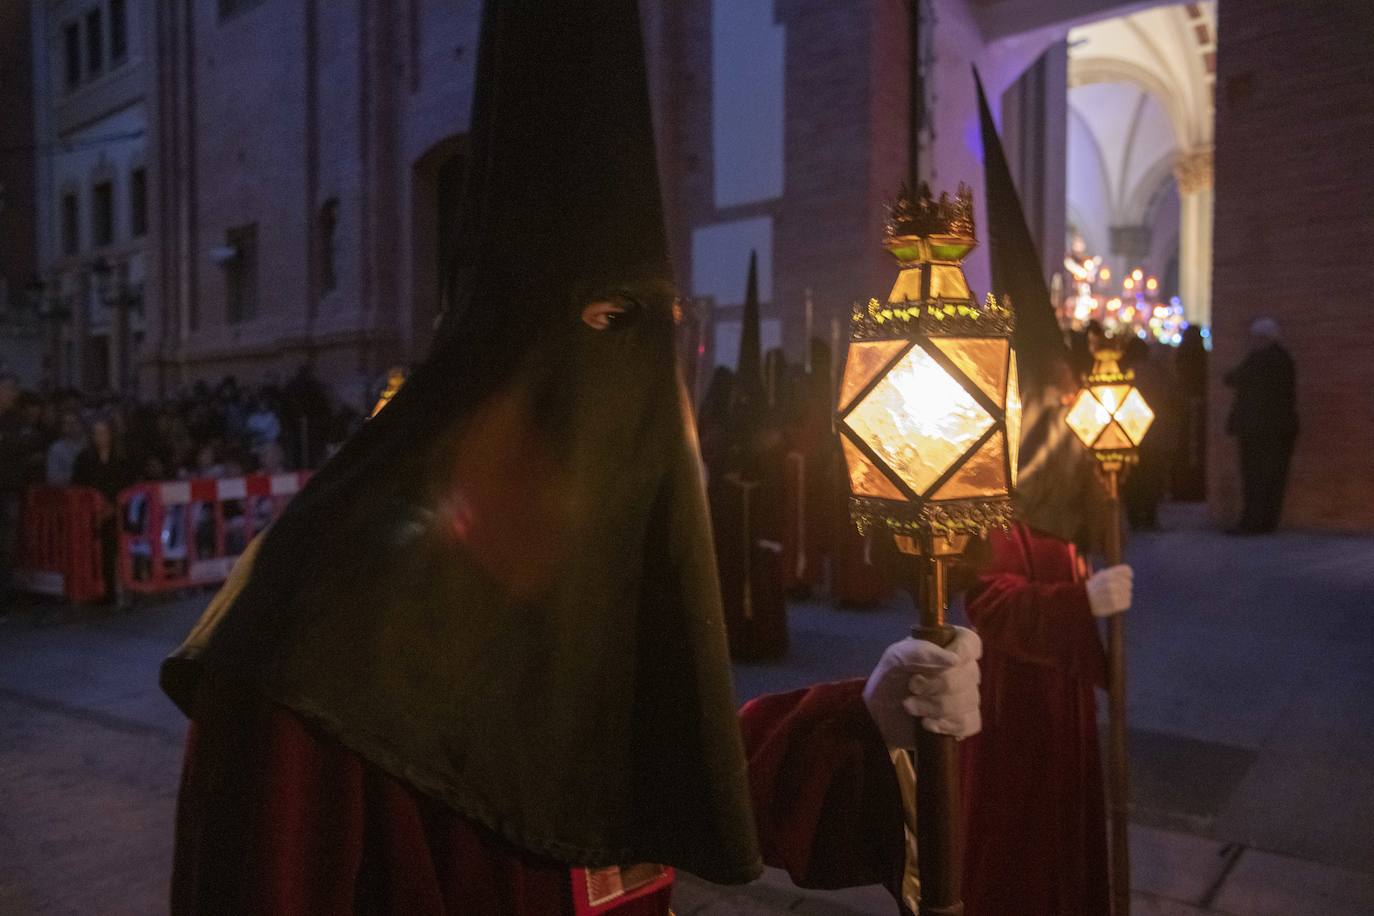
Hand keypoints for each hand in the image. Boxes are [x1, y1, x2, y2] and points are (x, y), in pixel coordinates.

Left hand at [863, 627, 981, 746]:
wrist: (879, 717)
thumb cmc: (888, 681)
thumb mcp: (894, 658)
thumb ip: (919, 651)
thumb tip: (953, 660)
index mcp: (946, 646)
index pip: (970, 642)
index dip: (962, 652)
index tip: (945, 663)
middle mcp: (961, 669)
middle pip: (969, 676)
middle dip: (935, 686)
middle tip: (911, 689)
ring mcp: (964, 696)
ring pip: (969, 701)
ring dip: (936, 707)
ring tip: (911, 707)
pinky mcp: (962, 720)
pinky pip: (971, 723)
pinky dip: (948, 725)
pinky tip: (928, 724)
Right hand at [1086, 564, 1132, 616]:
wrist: (1080, 602)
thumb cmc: (1091, 589)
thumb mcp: (1099, 577)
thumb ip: (1113, 573)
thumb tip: (1129, 573)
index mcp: (1107, 575)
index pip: (1127, 571)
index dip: (1128, 574)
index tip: (1127, 577)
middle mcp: (1111, 584)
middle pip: (1129, 583)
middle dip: (1125, 586)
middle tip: (1117, 590)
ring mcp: (1113, 595)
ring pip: (1128, 593)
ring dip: (1124, 595)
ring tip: (1115, 597)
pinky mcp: (1115, 606)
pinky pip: (1127, 603)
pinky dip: (1123, 603)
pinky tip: (1116, 603)